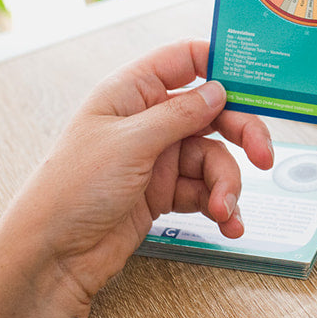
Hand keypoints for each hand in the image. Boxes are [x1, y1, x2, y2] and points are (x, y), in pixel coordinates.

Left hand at [0, 39, 273, 309]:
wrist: (52, 256)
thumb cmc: (72, 189)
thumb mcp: (129, 143)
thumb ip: (179, 114)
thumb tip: (218, 90)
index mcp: (131, 93)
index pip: (184, 61)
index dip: (221, 66)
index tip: (257, 83)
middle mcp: (147, 121)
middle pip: (211, 114)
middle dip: (241, 134)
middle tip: (264, 157)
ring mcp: (156, 159)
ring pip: (212, 158)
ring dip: (228, 184)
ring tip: (225, 210)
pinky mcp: (161, 194)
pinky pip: (204, 191)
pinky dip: (219, 205)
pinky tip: (227, 222)